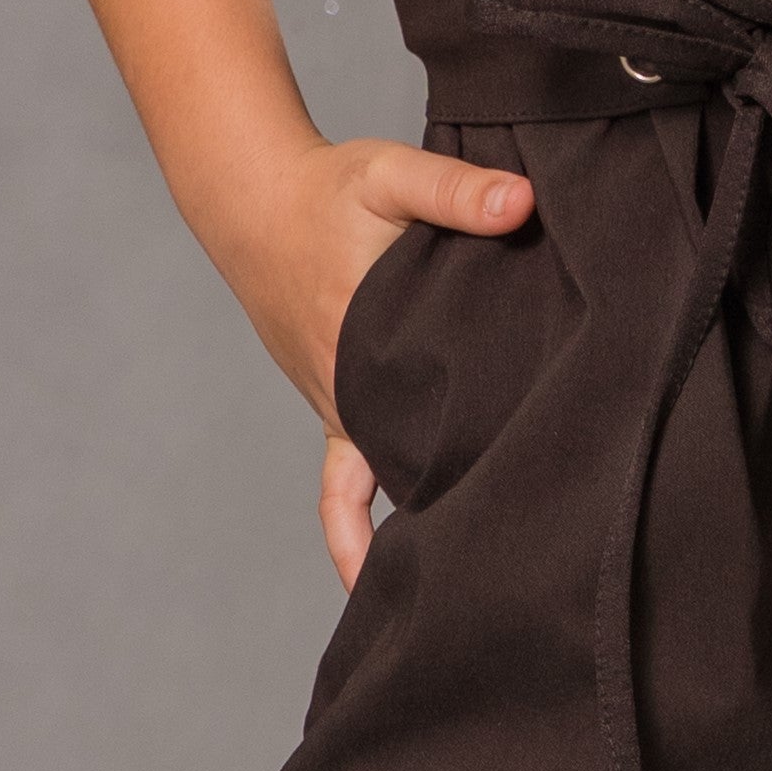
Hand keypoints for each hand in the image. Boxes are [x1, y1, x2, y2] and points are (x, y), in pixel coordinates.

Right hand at [252, 135, 534, 589]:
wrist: (253, 201)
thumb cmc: (329, 189)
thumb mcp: (390, 176)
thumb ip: (454, 188)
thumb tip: (518, 203)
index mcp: (364, 337)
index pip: (427, 413)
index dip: (474, 456)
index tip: (517, 507)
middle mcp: (345, 387)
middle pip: (407, 466)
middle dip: (453, 517)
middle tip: (510, 578)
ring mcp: (336, 404)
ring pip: (378, 485)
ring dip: (409, 532)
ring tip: (462, 595)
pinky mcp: (332, 406)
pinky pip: (336, 489)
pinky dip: (350, 531)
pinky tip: (371, 579)